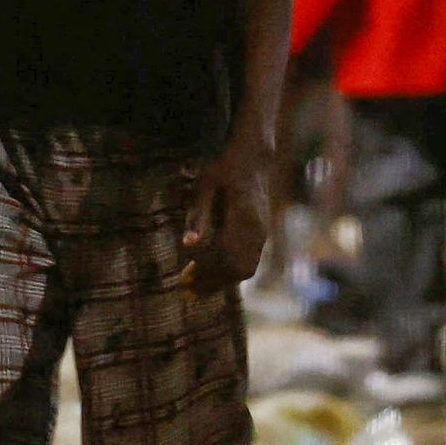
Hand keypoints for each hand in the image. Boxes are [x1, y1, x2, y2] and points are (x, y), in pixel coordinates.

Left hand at [178, 134, 274, 293]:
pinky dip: (229, 271)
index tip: (184, 277)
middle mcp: (257, 231)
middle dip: (212, 283)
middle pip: (238, 270)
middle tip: (186, 288)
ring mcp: (262, 234)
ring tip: (195, 282)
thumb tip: (187, 246)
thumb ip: (198, 217)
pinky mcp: (261, 234)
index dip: (206, 272)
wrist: (253, 156)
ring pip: (245, 269)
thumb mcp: (204, 187)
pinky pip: (248, 262)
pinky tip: (210, 268)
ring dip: (221, 279)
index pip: (226, 258)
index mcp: (244, 220)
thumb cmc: (224, 168)